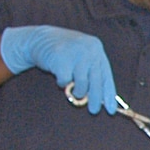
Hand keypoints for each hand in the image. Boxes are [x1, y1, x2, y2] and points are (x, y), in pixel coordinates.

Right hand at [0, 25, 116, 112]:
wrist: (38, 38)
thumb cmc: (63, 53)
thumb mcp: (81, 57)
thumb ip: (90, 73)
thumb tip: (100, 100)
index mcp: (96, 48)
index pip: (106, 75)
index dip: (109, 94)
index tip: (111, 110)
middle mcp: (89, 49)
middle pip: (96, 81)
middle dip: (95, 99)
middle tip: (94, 111)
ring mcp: (76, 53)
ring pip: (81, 84)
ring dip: (76, 90)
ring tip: (70, 84)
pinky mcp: (61, 58)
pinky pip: (65, 81)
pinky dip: (61, 82)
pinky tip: (57, 73)